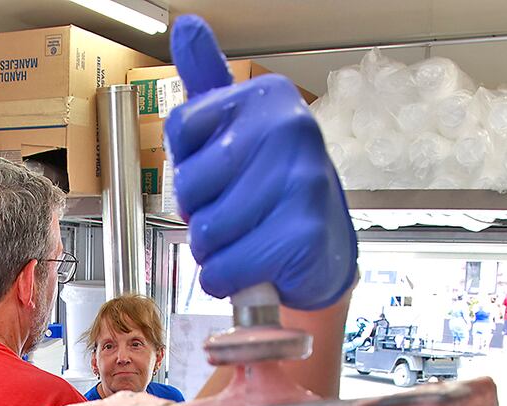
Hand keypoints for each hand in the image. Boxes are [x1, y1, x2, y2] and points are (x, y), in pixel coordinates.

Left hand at [163, 15, 356, 310]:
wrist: (325, 252)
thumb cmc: (273, 191)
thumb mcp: (240, 129)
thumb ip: (209, 81)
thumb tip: (187, 26)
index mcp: (268, 98)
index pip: (182, 129)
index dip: (191, 166)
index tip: (222, 173)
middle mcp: (289, 130)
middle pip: (189, 184)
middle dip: (201, 212)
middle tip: (236, 213)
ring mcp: (300, 182)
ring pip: (206, 231)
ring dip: (214, 250)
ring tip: (245, 240)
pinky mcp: (302, 236)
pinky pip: (225, 267)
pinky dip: (229, 278)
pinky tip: (253, 266)